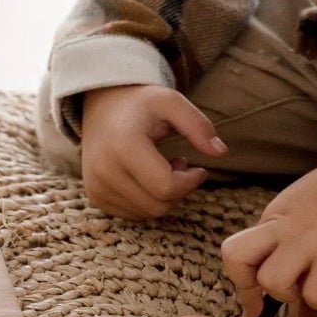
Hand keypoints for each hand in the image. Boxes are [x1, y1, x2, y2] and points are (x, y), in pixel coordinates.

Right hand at [79, 84, 227, 220]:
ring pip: (147, 213)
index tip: (197, 166)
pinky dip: (147, 200)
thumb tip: (221, 152)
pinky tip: (146, 177)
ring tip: (162, 167)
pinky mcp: (95, 196)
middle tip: (179, 163)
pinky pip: (133, 214)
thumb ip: (198, 125)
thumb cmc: (142, 104)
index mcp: (124, 146)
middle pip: (158, 205)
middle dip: (178, 189)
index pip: (167, 187)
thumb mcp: (171, 102)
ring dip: (163, 196)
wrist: (102, 105)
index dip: (190, 181)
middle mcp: (104, 170)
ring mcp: (96, 186)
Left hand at [220, 158, 316, 316]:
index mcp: (274, 217)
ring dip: (290, 293)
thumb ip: (279, 233)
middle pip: (239, 262)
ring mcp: (308, 242)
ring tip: (312, 282)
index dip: (240, 282)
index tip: (254, 303)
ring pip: (272, 282)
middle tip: (283, 290)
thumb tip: (266, 271)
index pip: (233, 251)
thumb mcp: (296, 206)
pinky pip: (315, 295)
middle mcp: (284, 228)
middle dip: (255, 286)